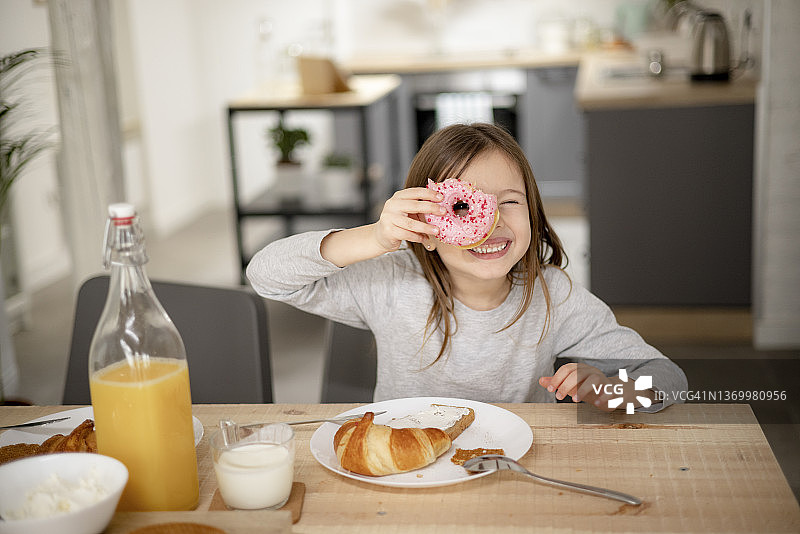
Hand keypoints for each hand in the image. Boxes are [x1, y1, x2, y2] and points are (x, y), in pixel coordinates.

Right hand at [373, 187, 443, 251]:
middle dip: (431, 208)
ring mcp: (389, 218)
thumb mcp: (408, 210)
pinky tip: (425, 239)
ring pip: (411, 223)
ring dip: (426, 227)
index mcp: (398, 197)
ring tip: (437, 231)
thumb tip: (442, 207)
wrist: (381, 235)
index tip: (442, 197)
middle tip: (443, 212)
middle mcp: (392, 205)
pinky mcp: (389, 231)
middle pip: (415, 205)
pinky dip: (418, 237)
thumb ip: (421, 207)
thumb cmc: (399, 221)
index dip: (429, 194)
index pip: (415, 192)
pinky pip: (407, 234)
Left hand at [539, 363, 656, 411]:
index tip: (549, 390)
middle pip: (577, 373)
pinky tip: (596, 404)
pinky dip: (602, 397)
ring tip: (575, 401)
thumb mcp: (571, 385)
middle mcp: (591, 371)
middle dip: (566, 385)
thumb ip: (557, 382)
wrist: (611, 391)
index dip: (557, 378)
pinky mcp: (612, 388)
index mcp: (580, 368)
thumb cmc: (587, 387)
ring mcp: (602, 379)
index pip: (566, 369)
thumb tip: (540, 381)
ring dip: (583, 390)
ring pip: (593, 380)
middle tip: (559, 397)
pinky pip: (608, 390)